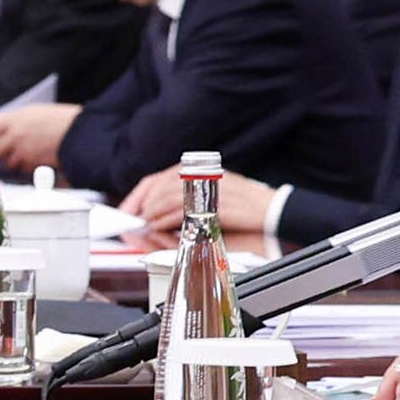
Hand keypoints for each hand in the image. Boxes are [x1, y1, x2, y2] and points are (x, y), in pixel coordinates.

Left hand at [0, 101, 77, 172]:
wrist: (84, 134)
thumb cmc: (65, 120)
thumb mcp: (36, 112)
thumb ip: (17, 122)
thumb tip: (6, 128)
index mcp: (15, 119)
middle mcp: (15, 137)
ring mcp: (24, 155)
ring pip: (9, 163)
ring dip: (13, 160)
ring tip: (28, 152)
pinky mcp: (33, 168)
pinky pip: (25, 170)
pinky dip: (28, 167)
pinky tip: (39, 158)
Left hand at [127, 173, 283, 247]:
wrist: (272, 208)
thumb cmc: (243, 205)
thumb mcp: (210, 194)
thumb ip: (184, 199)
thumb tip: (155, 212)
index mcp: (196, 171)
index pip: (157, 180)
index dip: (139, 195)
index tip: (127, 210)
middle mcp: (199, 176)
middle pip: (157, 187)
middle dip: (140, 205)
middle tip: (132, 220)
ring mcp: (206, 189)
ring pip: (166, 198)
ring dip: (151, 213)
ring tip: (144, 225)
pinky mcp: (213, 204)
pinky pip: (181, 211)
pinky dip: (165, 220)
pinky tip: (158, 227)